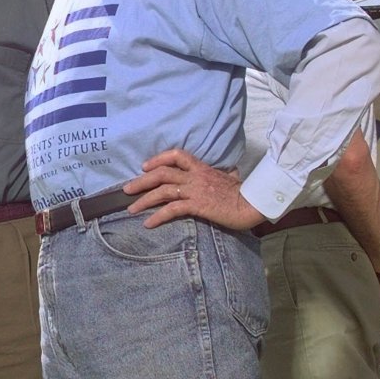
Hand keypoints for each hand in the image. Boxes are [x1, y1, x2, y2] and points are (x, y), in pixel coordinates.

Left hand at [123, 149, 264, 230]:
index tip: (145, 166)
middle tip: (127, 190)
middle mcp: (195, 176)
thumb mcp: (228, 177)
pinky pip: (172, 210)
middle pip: (161, 173)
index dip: (157, 159)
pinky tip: (148, 223)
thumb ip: (220, 173)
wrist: (253, 204)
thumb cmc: (243, 192)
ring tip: (131, 208)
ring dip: (143, 199)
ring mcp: (195, 190)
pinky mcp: (197, 206)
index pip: (176, 155)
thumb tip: (226, 172)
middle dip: (141, 181)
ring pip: (163, 191)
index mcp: (201, 167)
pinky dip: (157, 216)